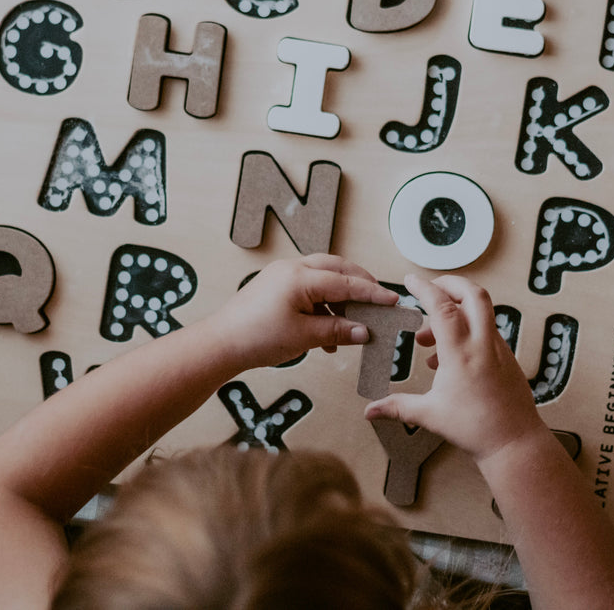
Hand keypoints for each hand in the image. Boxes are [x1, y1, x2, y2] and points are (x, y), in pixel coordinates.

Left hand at [208, 254, 399, 368]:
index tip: (392, 301)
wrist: (221, 344)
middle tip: (378, 301)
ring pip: (323, 278)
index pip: (347, 282)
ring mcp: (282, 275)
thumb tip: (364, 331)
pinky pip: (308, 288)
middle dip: (360, 284)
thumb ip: (338, 331)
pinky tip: (328, 332)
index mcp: (301, 277)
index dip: (372, 293)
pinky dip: (323, 305)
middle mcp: (292, 269)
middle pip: (337, 269)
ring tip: (353, 324)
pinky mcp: (275, 286)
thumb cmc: (256, 337)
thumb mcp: (305, 337)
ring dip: (340, 299)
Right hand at [364, 274, 547, 464]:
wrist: (515, 443)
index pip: (442, 307)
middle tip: (430, 289)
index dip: (424, 288)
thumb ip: (397, 407)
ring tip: (427, 339)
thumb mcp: (430, 415)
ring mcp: (499, 349)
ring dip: (454, 312)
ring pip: (480, 312)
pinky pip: (485, 330)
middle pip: (473, 294)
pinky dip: (465, 330)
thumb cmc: (476, 429)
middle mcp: (483, 345)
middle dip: (450, 284)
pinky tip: (447, 357)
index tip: (410, 280)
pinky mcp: (506, 357)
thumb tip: (370, 411)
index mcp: (461, 354)